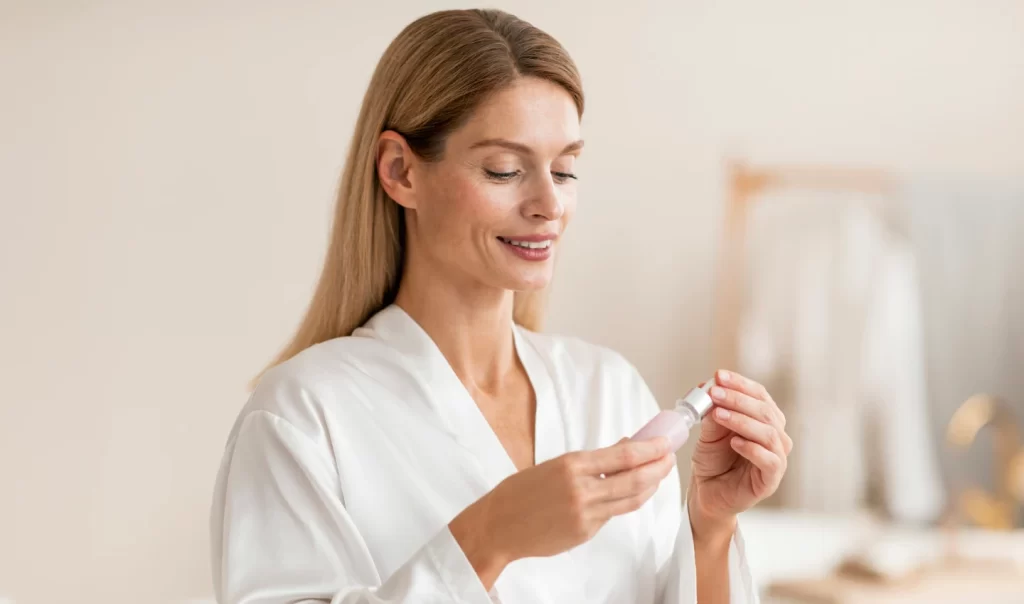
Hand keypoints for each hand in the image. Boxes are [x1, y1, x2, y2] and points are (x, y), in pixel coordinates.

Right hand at [450, 437, 674, 586]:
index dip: (651, 449)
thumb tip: (623, 447)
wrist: (498, 526)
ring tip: (658, 475)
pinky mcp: (585, 532)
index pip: (624, 455)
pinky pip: (612, 515)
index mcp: (572, 465)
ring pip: (630, 499)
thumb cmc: (520, 492)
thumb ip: (591, 461)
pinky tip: (628, 494)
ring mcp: (585, 514)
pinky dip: (624, 502)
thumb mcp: (555, 465)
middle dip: (659, 467)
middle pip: (635, 478)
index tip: (665, 443)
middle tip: (669, 458)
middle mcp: (581, 489)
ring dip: (650, 486)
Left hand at [688, 369, 791, 541]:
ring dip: (742, 421)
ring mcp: (776, 457)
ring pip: (769, 433)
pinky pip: (770, 461)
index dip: (741, 384)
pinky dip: (752, 448)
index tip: (719, 376)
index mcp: (763, 419)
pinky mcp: (771, 479)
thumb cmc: (713, 460)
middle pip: (765, 411)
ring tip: (718, 415)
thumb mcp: (709, 432)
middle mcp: (775, 436)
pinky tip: (734, 442)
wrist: (707, 492)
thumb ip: (712, 412)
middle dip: (738, 399)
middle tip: (715, 393)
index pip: (759, 395)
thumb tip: (709, 388)